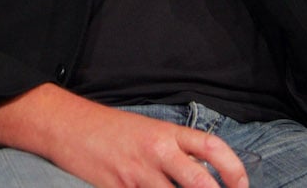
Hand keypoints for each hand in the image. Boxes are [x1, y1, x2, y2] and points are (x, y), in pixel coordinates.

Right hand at [51, 104, 247, 187]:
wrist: (65, 126)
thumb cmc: (107, 129)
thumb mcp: (146, 131)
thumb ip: (175, 151)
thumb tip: (204, 174)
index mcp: (166, 133)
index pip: (213, 147)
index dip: (235, 170)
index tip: (241, 186)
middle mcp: (156, 152)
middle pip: (201, 183)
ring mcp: (137, 174)